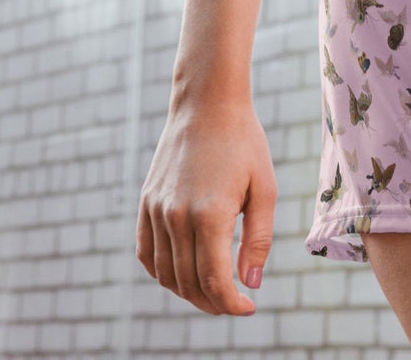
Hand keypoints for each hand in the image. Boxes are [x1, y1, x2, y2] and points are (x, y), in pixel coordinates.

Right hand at [136, 96, 275, 315]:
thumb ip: (259, 239)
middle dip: (213, 302)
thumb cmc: (243, 142)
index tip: (248, 307)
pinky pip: (145, 252)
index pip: (214, 282)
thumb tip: (250, 284)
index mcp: (209, 215)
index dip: (231, 304)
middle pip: (189, 283)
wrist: (207, 103)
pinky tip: (180, 273)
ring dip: (187, 292)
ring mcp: (157, 209)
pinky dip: (161, 272)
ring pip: (165, 273)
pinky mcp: (146, 201)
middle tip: (233, 302)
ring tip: (212, 291)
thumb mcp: (264, 188)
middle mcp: (176, 216)